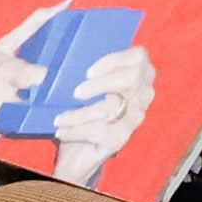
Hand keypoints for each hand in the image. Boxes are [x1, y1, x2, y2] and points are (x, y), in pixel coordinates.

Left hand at [50, 40, 156, 164]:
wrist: (78, 150)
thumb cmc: (81, 107)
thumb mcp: (87, 82)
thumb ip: (86, 66)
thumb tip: (62, 51)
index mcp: (137, 74)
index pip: (138, 57)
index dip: (115, 60)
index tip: (88, 71)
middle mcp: (141, 95)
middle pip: (131, 79)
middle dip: (102, 84)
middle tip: (77, 92)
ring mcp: (133, 118)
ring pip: (112, 108)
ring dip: (81, 113)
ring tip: (59, 117)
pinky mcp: (120, 138)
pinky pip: (99, 131)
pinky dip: (76, 131)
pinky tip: (61, 131)